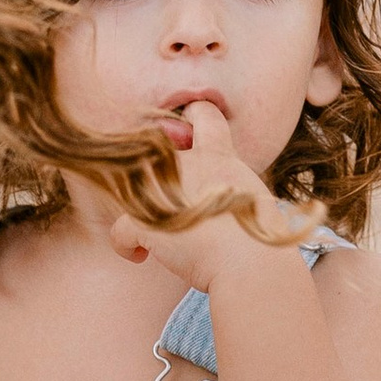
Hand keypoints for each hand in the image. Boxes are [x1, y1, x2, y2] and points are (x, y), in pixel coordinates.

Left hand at [104, 98, 313, 292]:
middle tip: (177, 215)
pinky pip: (119, 230)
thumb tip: (222, 205)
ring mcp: (163, 189)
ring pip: (135, 194)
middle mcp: (189, 164)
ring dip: (144, 214)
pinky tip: (140, 256)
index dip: (193, 117)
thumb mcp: (255, 200)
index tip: (187, 137)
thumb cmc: (261, 241)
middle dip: (161, 186)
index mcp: (220, 157)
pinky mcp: (145, 220)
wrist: (250, 264)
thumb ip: (233, 189)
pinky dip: (126, 245)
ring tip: (162, 239)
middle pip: (159, 161)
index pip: (203, 115)